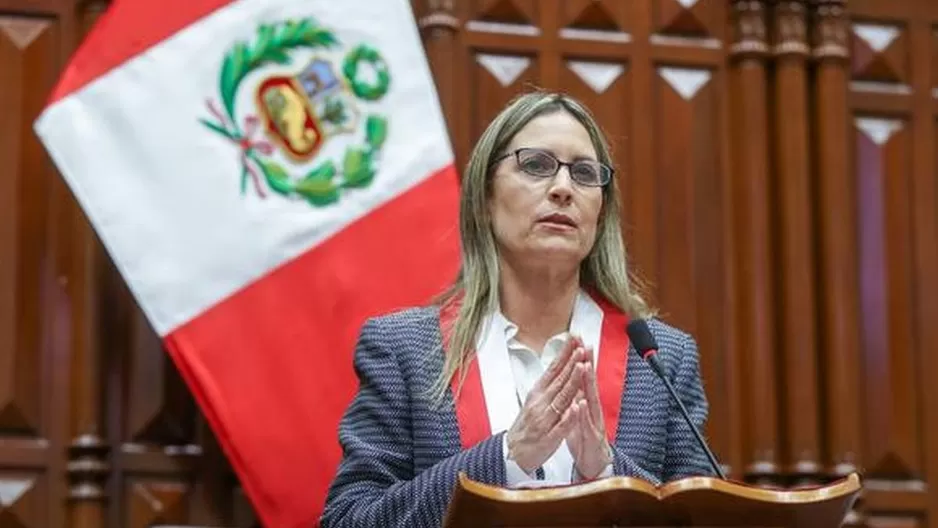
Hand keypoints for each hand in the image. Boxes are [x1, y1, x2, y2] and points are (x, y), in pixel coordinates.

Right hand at [505, 337, 590, 473]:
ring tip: (582, 368)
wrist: (513, 453)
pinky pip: (561, 426)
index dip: (565, 354)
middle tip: (581, 347)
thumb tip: (560, 365)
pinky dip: (569, 416)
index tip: (574, 340)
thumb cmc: (526, 425)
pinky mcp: (549, 437)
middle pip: (560, 380)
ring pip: (561, 399)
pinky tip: (576, 407)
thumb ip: (549, 384)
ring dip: (572, 383)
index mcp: (538, 393)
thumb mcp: (535, 400)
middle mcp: (540, 403)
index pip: (554, 369)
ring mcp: (545, 420)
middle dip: (572, 363)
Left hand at [566, 350, 612, 479]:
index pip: (583, 377)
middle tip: (586, 346)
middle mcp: (592, 408)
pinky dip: (583, 413)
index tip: (578, 342)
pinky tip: (581, 403)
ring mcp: (594, 421)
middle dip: (588, 364)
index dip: (580, 359)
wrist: (593, 463)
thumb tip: (573, 379)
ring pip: (591, 399)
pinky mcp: (592, 436)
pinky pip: (587, 423)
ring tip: (585, 366)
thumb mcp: (579, 413)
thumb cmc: (585, 437)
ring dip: (588, 383)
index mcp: (586, 402)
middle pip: (590, 383)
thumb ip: (578, 396)